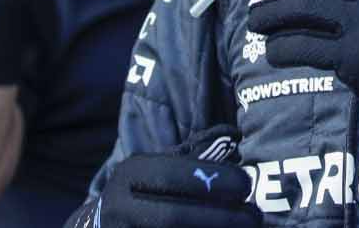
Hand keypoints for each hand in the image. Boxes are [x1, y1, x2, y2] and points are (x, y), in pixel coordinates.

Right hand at [95, 153, 259, 227]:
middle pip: (173, 216)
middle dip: (219, 219)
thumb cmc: (145, 193)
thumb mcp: (156, 170)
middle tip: (254, 217)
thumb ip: (189, 160)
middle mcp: (120, 207)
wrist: (103, 225)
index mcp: (131, 174)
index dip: (211, 180)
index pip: (173, 176)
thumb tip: (232, 139)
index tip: (246, 185)